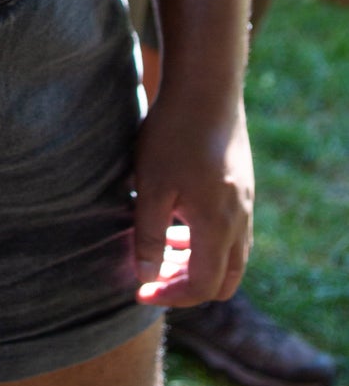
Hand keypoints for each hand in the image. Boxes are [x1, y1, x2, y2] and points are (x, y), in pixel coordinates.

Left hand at [132, 89, 252, 306]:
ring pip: (231, 257)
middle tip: (153, 275)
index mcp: (217, 227)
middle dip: (188, 286)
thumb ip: (149, 236)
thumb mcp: (151, 186)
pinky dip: (208, 241)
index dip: (170, 296)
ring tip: (163, 248)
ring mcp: (246, 205)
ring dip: (198, 263)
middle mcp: (239, 222)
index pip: (201, 286)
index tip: (140, 291)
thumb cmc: (173, 135)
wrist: (207, 88)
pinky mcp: (243, 188)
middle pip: (224, 281)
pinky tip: (179, 220)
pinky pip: (233, 233)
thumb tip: (146, 278)